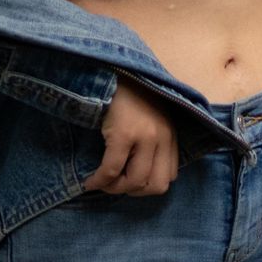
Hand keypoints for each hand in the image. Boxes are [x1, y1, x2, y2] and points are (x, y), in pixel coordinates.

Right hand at [85, 76, 179, 196]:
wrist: (110, 70)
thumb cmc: (126, 95)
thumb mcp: (148, 119)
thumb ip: (151, 143)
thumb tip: (136, 178)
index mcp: (170, 135)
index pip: (168, 177)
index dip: (146, 186)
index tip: (127, 182)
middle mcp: (162, 138)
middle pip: (156, 186)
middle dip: (133, 192)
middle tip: (114, 186)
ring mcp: (145, 136)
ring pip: (134, 182)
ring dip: (115, 189)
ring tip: (101, 183)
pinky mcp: (124, 133)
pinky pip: (111, 169)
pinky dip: (99, 181)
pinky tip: (90, 181)